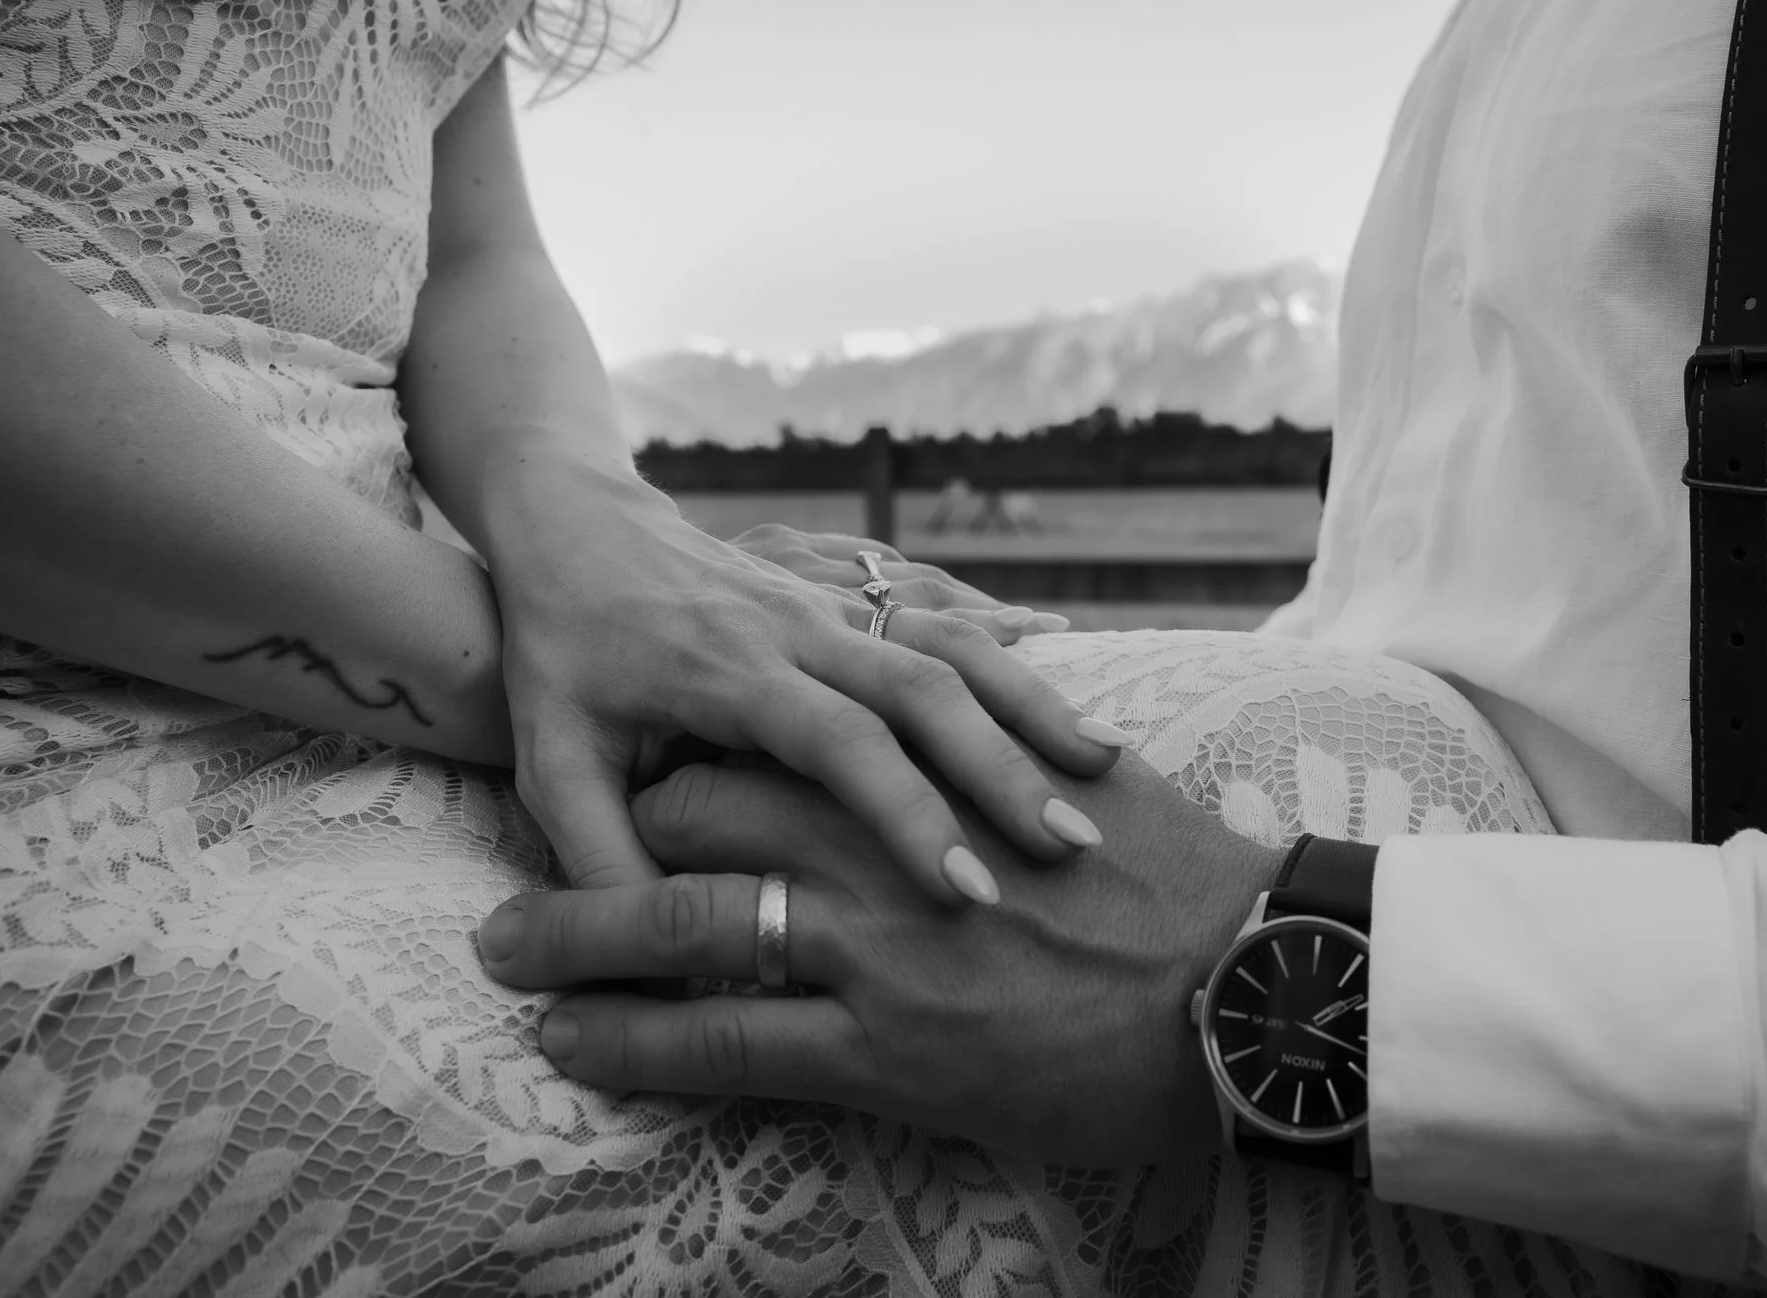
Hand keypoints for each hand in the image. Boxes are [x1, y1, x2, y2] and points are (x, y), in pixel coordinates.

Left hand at [475, 751, 1284, 1165]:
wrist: (1256, 976)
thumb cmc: (1174, 878)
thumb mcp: (1073, 768)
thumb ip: (973, 732)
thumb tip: (900, 712)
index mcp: (912, 777)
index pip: (751, 763)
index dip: (664, 787)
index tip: (609, 814)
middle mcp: (876, 851)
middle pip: (701, 835)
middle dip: (603, 868)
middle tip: (520, 910)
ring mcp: (876, 950)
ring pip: (692, 937)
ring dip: (589, 955)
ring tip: (510, 974)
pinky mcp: (888, 1050)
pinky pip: (725, 1049)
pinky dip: (638, 1047)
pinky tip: (575, 1055)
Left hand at [480, 461, 1122, 902]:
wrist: (577, 521)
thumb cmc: (562, 652)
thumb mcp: (552, 759)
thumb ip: (596, 853)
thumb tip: (645, 957)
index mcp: (731, 670)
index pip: (836, 743)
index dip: (902, 814)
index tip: (960, 889)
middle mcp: (798, 629)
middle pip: (924, 691)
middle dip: (1000, 770)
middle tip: (1066, 850)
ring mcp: (836, 603)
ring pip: (954, 650)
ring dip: (1029, 713)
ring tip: (1101, 783)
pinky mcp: (857, 591)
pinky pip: (954, 618)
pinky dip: (1021, 657)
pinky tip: (1084, 708)